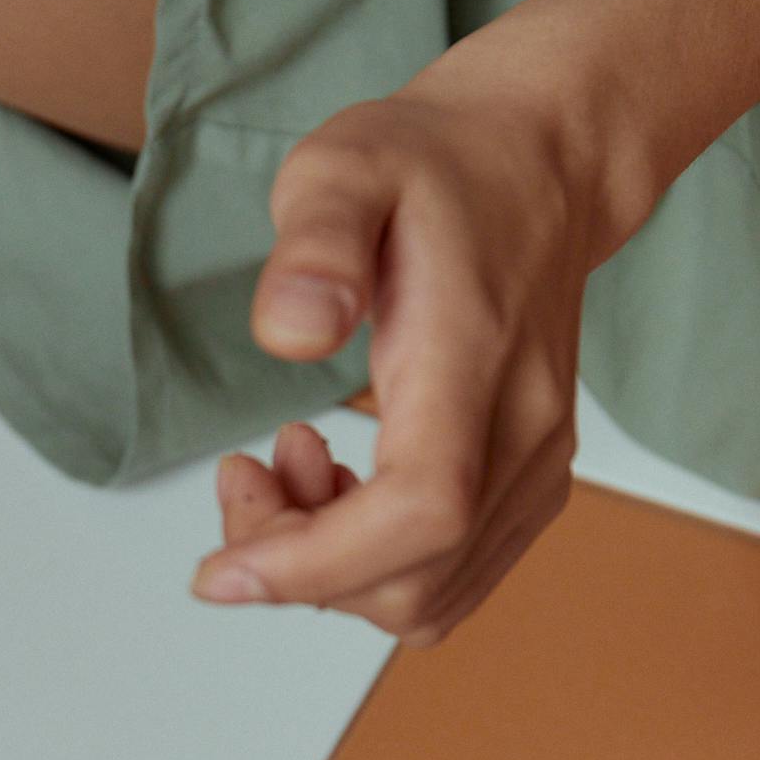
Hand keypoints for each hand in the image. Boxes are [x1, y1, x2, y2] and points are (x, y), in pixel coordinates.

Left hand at [193, 63, 639, 641]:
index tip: (222, 572)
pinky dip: (372, 562)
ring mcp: (537, 464)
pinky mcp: (530, 481)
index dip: (315, 565)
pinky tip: (334, 482)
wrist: (537, 163)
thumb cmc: (439, 168)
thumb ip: (314, 241)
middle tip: (240, 475)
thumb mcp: (345, 167)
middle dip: (299, 565)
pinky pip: (449, 575)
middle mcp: (525, 430)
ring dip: (331, 568)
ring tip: (285, 463)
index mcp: (475, 360)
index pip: (419, 512)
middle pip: (415, 578)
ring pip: (429, 596)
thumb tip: (290, 332)